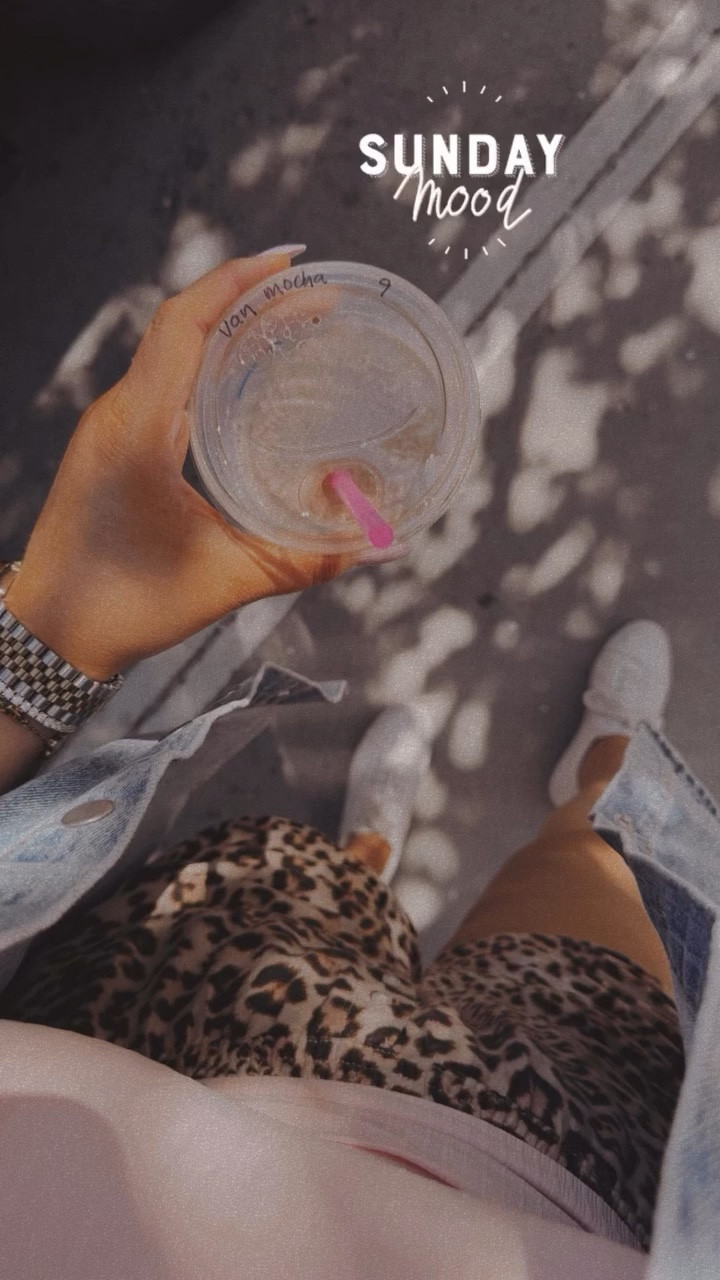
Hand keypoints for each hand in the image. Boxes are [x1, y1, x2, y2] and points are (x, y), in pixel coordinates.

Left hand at [5, 254, 370, 679]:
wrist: (52, 632)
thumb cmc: (124, 604)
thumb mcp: (227, 580)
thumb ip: (306, 558)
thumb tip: (377, 542)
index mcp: (139, 429)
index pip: (184, 324)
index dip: (236, 281)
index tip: (290, 263)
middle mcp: (121, 413)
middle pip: (184, 325)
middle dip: (250, 299)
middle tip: (317, 298)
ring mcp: (113, 426)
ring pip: (171, 349)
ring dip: (229, 326)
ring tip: (290, 322)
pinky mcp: (115, 444)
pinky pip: (164, 380)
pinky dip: (208, 361)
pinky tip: (248, 375)